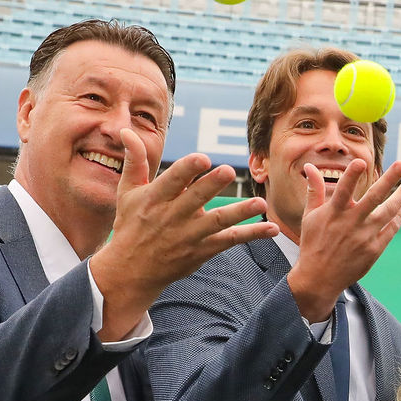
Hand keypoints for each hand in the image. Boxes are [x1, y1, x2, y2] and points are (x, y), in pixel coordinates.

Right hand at [88, 130, 275, 338]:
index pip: (173, 180)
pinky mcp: (203, 250)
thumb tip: (127, 131)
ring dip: (240, 212)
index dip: (187, 169)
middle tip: (229, 170)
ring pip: (217, 222)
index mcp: (155, 198)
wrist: (131, 270)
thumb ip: (135, 161)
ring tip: (260, 203)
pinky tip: (272, 229)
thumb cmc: (131, 224)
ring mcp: (190, 235)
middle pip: (196, 198)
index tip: (202, 157)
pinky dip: (252, 235)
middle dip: (212, 185)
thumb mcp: (128, 192)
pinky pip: (230, 241)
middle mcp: (173, 216)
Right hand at [285, 160, 400, 320]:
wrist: (320, 278)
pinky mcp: (375, 249)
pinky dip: (399, 216)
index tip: (361, 161)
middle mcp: (351, 223)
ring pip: (389, 212)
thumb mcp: (310, 215)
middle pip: (374, 197)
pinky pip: (391, 229)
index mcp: (333, 213)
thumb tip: (310, 167)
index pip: (343, 190)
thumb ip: (314, 189)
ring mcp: (365, 237)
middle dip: (390, 180)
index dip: (352, 175)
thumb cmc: (313, 243)